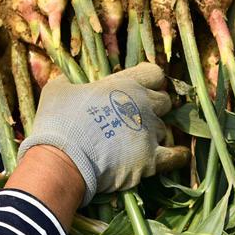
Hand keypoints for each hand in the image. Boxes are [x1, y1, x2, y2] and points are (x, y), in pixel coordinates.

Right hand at [17, 62, 188, 204]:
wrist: (62, 160)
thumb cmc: (58, 120)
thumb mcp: (57, 89)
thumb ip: (71, 81)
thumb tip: (70, 81)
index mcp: (124, 84)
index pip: (154, 73)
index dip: (149, 80)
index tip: (142, 87)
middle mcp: (143, 105)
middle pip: (164, 101)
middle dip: (153, 107)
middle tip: (137, 116)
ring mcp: (149, 133)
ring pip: (164, 129)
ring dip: (153, 133)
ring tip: (138, 141)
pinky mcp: (150, 160)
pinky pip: (175, 156)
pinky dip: (176, 156)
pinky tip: (176, 155)